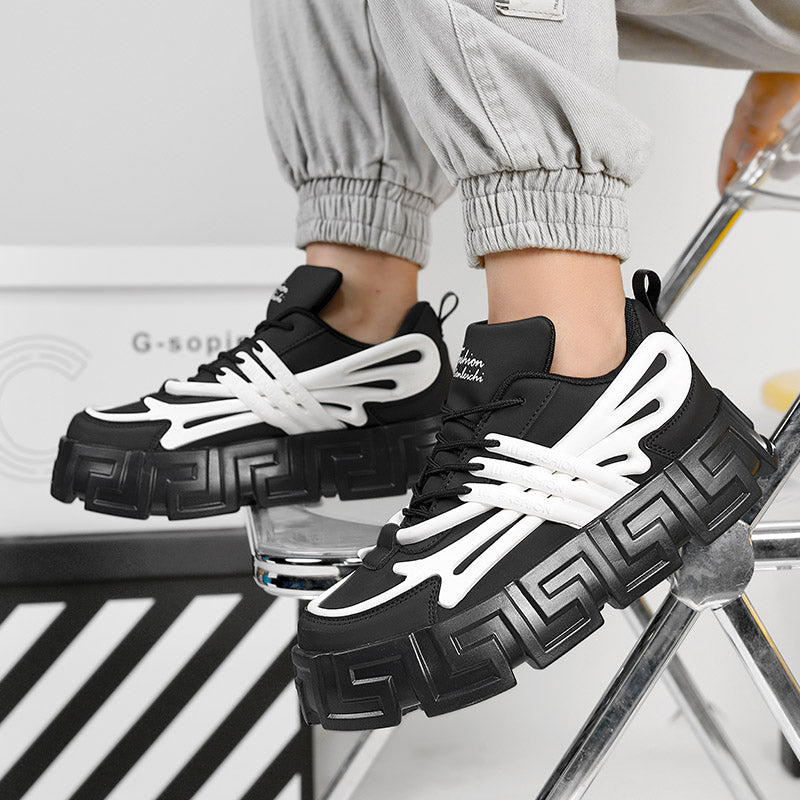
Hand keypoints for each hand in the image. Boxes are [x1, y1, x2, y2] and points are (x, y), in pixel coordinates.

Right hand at [717, 72, 799, 193]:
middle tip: (768, 182)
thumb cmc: (788, 65)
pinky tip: (798, 146)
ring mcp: (775, 111)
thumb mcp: (771, 100)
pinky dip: (793, 144)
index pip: (729, 153)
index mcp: (745, 114)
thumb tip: (740, 158)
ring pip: (773, 143)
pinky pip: (788, 134)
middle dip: (758, 170)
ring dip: (783, 157)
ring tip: (793, 164)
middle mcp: (758, 115)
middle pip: (751, 152)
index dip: (725, 175)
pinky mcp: (790, 107)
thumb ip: (756, 129)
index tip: (724, 196)